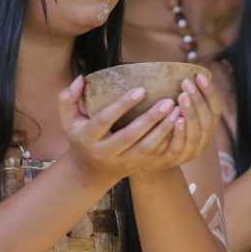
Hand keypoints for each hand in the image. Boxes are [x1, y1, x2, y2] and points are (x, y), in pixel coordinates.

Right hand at [58, 73, 219, 182]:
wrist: (90, 173)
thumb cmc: (81, 137)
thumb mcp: (69, 120)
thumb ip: (68, 98)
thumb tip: (80, 78)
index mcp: (89, 138)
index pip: (105, 120)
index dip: (122, 105)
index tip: (141, 89)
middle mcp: (107, 152)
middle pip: (131, 136)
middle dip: (151, 119)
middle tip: (169, 101)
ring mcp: (124, 162)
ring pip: (147, 148)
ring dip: (165, 130)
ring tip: (179, 111)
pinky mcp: (138, 167)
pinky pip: (157, 155)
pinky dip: (169, 141)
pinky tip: (181, 124)